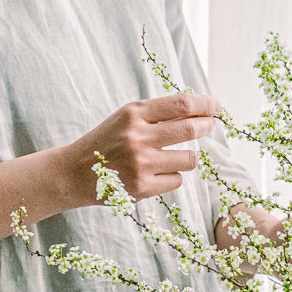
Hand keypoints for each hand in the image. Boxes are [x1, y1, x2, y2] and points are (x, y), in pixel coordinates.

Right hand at [63, 93, 220, 207]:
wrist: (76, 172)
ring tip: (171, 157)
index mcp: (133, 113)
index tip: (215, 106)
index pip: (180, 104)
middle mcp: (138, 136)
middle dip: (206, 126)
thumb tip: (197, 112)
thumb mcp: (127, 119)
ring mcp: (141, 163)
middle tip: (211, 125)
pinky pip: (176, 180)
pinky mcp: (143, 187)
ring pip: (188, 159)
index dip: (203, 105)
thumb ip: (157, 115)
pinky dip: (172, 176)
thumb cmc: (108, 142)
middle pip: (189, 129)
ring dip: (187, 157)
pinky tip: (154, 174)